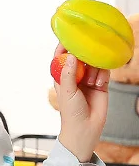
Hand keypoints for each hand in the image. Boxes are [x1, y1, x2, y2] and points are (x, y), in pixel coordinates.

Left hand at [53, 44, 109, 162]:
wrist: (85, 129)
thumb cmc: (71, 112)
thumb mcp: (67, 91)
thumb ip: (69, 73)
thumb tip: (70, 56)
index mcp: (62, 77)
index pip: (61, 58)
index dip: (63, 47)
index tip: (67, 36)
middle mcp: (75, 76)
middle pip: (79, 57)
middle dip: (83, 54)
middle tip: (87, 50)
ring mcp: (88, 79)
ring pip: (93, 63)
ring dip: (93, 68)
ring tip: (91, 81)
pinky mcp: (101, 84)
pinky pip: (104, 71)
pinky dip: (102, 75)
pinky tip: (98, 83)